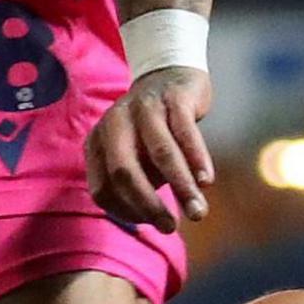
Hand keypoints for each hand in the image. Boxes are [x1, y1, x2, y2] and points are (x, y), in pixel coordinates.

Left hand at [87, 67, 213, 228]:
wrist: (172, 76)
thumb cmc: (152, 130)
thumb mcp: (136, 156)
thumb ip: (139, 183)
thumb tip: (154, 222)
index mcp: (97, 141)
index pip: (102, 188)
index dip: (125, 212)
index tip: (149, 224)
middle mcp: (114, 122)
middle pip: (124, 171)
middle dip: (147, 204)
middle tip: (170, 227)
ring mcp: (144, 107)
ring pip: (161, 153)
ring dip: (180, 187)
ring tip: (198, 213)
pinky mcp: (173, 98)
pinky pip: (185, 133)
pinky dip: (197, 159)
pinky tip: (206, 182)